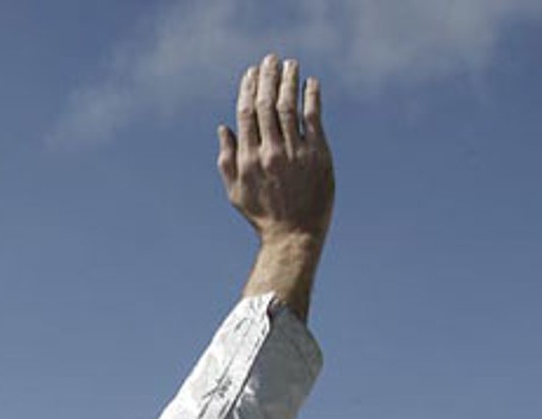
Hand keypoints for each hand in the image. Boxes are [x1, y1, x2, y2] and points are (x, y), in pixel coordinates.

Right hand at [218, 55, 333, 247]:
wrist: (295, 236)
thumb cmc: (263, 216)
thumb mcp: (236, 192)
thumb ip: (227, 160)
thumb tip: (223, 127)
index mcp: (248, 159)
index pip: (246, 112)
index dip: (249, 88)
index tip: (252, 72)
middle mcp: (270, 153)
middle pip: (266, 104)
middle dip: (268, 77)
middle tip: (271, 59)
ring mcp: (295, 153)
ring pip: (289, 106)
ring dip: (289, 81)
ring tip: (290, 64)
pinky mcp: (318, 155)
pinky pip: (313, 118)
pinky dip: (311, 97)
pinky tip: (310, 83)